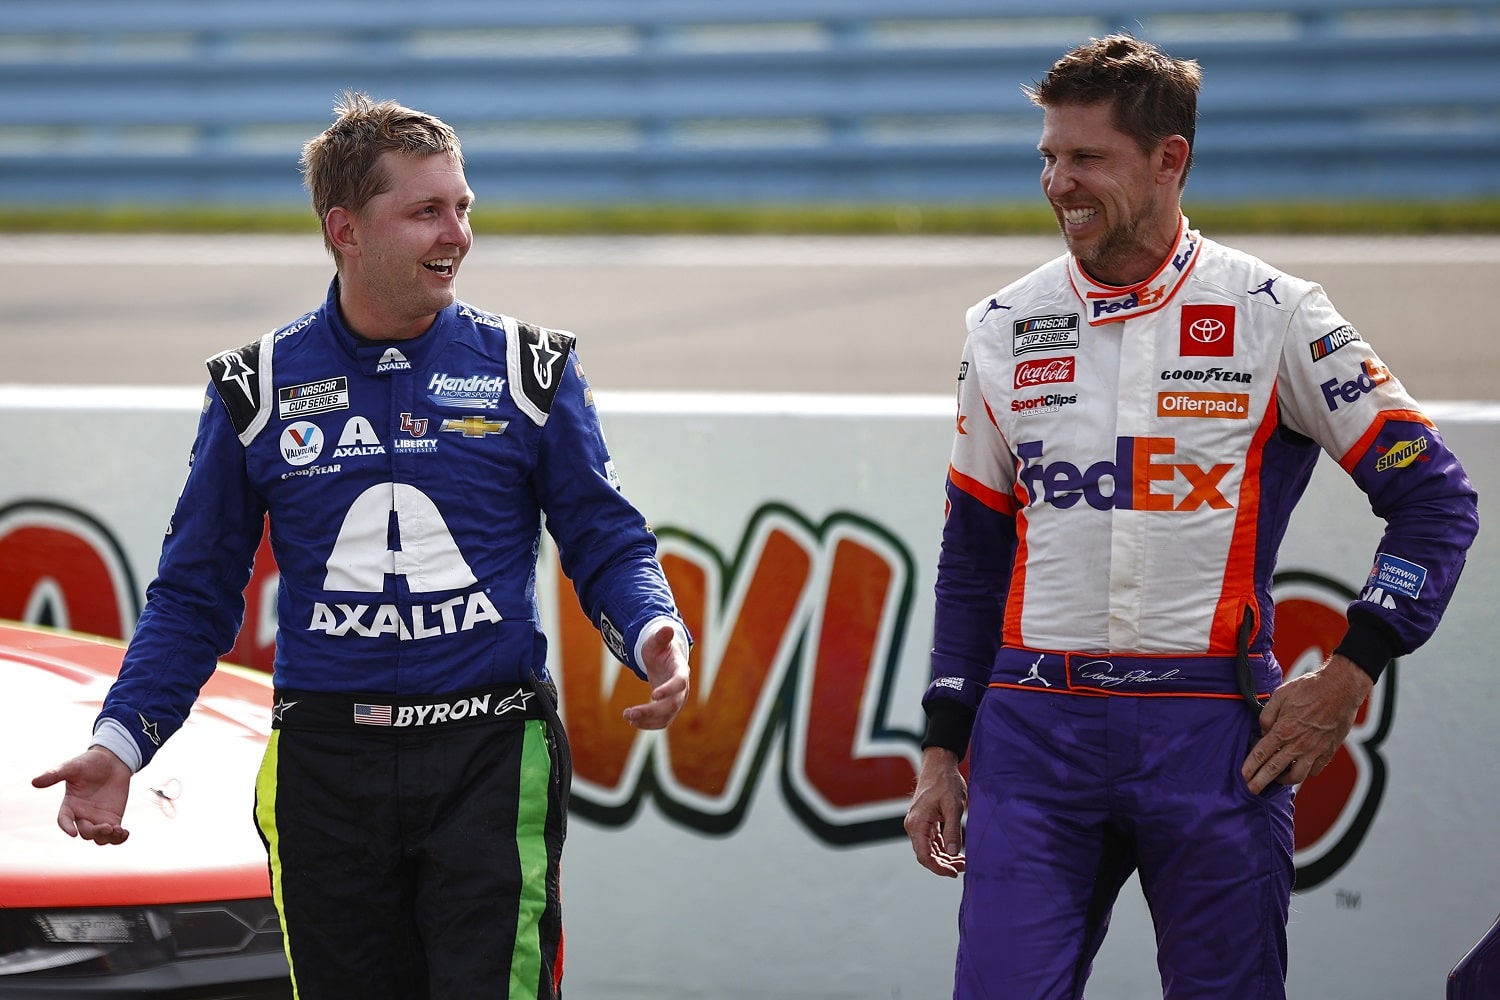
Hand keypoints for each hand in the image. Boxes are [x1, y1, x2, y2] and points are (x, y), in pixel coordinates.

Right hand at [32, 746, 133, 844]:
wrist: (113, 761)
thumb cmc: (90, 763)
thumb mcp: (72, 767)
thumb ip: (54, 774)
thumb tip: (34, 782)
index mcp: (70, 805)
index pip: (64, 820)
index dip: (67, 827)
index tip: (73, 833)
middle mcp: (82, 815)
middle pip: (85, 832)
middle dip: (95, 832)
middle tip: (107, 827)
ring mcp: (98, 818)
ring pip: (99, 837)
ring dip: (107, 837)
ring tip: (118, 830)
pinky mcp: (113, 818)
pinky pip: (114, 834)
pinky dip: (119, 838)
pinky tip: (124, 833)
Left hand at [623, 623, 689, 729]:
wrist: (664, 661)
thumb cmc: (660, 649)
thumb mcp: (657, 642)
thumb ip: (661, 637)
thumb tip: (667, 627)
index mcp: (680, 671)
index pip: (679, 683)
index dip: (669, 690)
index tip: (653, 695)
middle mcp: (682, 690)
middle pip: (672, 705)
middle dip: (651, 711)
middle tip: (629, 713)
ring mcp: (677, 701)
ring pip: (666, 717)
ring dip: (647, 720)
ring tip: (627, 717)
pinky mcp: (669, 709)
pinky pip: (661, 721)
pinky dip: (648, 724)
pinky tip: (633, 721)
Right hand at [905, 746, 966, 876]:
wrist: (939, 764)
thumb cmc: (946, 782)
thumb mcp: (953, 807)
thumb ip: (953, 831)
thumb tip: (954, 854)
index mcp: (917, 824)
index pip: (924, 856)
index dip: (939, 868)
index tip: (955, 873)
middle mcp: (913, 825)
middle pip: (926, 855)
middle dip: (944, 864)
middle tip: (964, 867)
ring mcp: (917, 823)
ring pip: (929, 849)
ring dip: (944, 857)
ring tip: (963, 861)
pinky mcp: (924, 821)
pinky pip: (931, 840)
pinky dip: (942, 848)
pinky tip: (955, 851)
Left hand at [1242, 654, 1373, 793]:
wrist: (1340, 689)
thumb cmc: (1309, 689)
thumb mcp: (1279, 696)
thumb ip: (1267, 716)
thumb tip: (1262, 730)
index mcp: (1283, 730)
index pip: (1261, 754)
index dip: (1250, 767)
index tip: (1243, 776)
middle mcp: (1298, 744)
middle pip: (1274, 770)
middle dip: (1260, 782)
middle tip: (1251, 790)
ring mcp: (1314, 750)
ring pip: (1296, 776)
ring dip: (1283, 781)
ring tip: (1276, 780)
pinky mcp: (1328, 751)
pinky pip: (1314, 771)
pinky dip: (1304, 773)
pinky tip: (1298, 770)